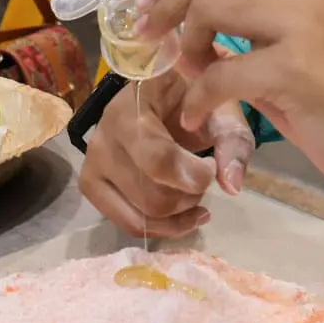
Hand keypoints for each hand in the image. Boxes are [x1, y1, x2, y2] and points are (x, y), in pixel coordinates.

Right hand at [78, 69, 254, 238]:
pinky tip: (183, 216)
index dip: (193, 175)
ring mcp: (92, 165)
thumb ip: (232, 141)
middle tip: (203, 178)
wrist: (157, 95)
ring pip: (140, 217)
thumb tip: (231, 185)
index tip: (211, 165)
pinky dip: (161, 228)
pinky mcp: (91, 186)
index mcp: (131, 109)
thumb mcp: (219, 109)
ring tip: (194, 195)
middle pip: (151, 197)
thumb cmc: (189, 98)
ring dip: (177, 214)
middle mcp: (102, 138)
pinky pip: (127, 223)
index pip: (157, 159)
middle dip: (189, 196)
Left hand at [139, 0, 323, 202]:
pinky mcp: (296, 67)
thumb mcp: (290, 58)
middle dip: (167, 8)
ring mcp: (302, 26)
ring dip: (186, 48)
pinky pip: (220, 72)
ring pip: (210, 8)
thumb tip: (189, 30)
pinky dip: (198, 98)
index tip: (149, 16)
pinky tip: (196, 119)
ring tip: (190, 80)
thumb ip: (247, 37)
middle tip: (149, 42)